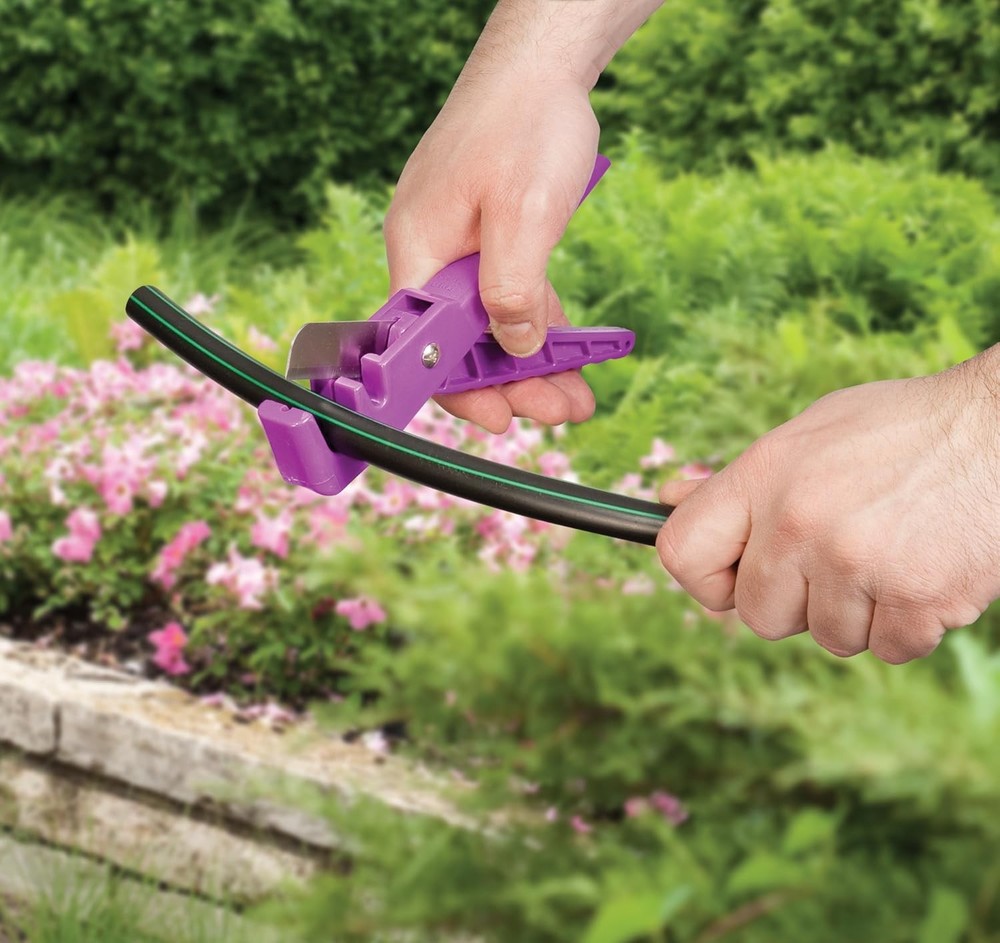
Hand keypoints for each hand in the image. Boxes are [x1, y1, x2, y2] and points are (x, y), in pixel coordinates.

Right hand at [384, 0, 662, 433]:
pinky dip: (540, 325)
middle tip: (560, 411)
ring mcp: (461, 249)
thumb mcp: (523, 215)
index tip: (501, 420)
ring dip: (533, 363)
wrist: (541, 65)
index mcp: (419, 253)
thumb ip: (512, 289)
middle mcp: (432, 258)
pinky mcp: (490, 239)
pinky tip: (570, 351)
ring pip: (491, 325)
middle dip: (511, 384)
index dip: (460, 388)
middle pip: (462, 344)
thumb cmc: (524, 126)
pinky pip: (511, 296)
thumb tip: (514, 347)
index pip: (424, 347)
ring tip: (576, 397)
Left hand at [656, 350, 999, 662]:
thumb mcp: (807, 433)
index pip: (681, 553)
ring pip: (828, 637)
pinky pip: (886, 649)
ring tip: (888, 555)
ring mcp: (857, 564)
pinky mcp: (918, 599)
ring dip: (856, 613)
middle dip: (793, 602)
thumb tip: (670, 499)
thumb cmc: (900, 430)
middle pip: (757, 615)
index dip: (705, 578)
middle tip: (833, 562)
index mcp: (763, 477)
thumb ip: (740, 480)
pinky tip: (920, 572)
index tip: (733, 576)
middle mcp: (799, 522)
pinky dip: (905, 625)